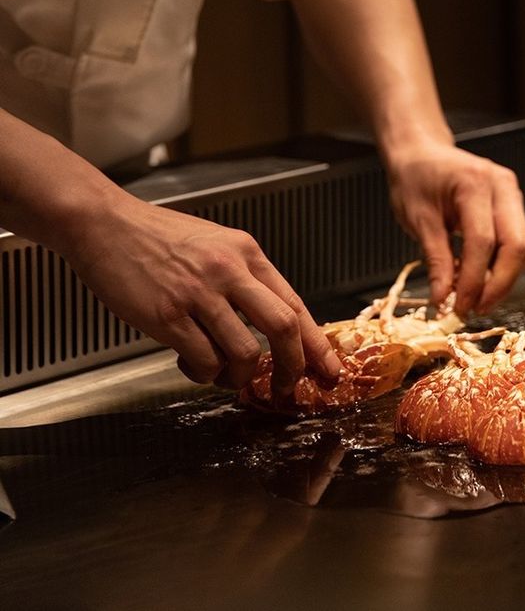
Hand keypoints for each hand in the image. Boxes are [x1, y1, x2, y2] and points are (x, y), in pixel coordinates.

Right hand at [65, 190, 340, 392]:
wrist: (106, 225)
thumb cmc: (157, 237)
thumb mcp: (214, 243)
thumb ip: (242, 277)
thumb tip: (270, 323)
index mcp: (245, 252)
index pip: (294, 303)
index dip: (316, 343)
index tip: (328, 369)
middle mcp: (229, 270)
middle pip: (283, 327)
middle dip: (292, 367)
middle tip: (286, 388)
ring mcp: (199, 293)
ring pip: (246, 352)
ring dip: (241, 377)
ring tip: (224, 375)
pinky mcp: (168, 316)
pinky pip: (205, 362)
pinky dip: (204, 375)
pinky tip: (191, 364)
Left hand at [384, 143, 524, 314]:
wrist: (421, 152)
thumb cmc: (415, 178)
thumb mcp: (417, 218)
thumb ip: (435, 259)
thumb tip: (444, 299)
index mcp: (475, 183)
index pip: (483, 241)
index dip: (474, 280)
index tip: (459, 307)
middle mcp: (502, 186)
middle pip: (517, 245)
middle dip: (500, 284)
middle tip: (475, 309)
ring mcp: (511, 193)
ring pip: (522, 246)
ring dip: (503, 279)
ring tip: (476, 300)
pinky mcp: (512, 204)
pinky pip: (515, 240)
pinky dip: (501, 265)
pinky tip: (481, 281)